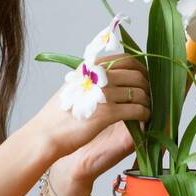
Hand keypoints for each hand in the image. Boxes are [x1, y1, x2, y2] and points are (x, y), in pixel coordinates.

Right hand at [30, 52, 149, 162]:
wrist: (44, 136)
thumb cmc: (56, 116)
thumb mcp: (72, 87)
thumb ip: (89, 77)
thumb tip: (105, 72)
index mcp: (90, 67)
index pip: (125, 59)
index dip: (140, 68)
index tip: (145, 78)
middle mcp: (97, 76)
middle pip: (136, 75)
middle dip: (148, 85)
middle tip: (151, 96)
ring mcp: (103, 94)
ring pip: (139, 92)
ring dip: (148, 101)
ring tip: (147, 109)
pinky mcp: (106, 113)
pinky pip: (136, 110)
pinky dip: (144, 114)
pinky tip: (143, 119)